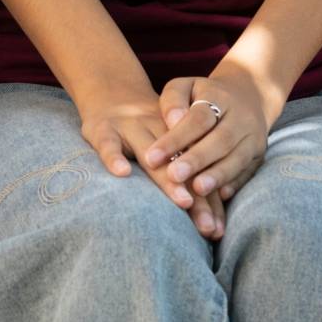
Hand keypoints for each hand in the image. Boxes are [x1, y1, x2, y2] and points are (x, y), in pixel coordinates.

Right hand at [73, 84, 219, 236]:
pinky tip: (122, 172)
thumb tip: (212, 225)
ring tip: (183, 202)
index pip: (197, 172)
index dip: (208, 201)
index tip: (218, 231)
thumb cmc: (143, 131)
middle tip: (208, 228)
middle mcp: (158, 132)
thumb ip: (185, 177)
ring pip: (152, 153)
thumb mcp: (166, 145)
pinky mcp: (103, 128)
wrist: (109, 90)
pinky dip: (114, 157)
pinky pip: (109, 143)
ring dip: (168, 178)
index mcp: (177, 137)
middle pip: (182, 166)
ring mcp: (130, 128)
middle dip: (198, 198)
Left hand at [147, 73, 273, 215]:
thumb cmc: (202, 96)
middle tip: (173, 176)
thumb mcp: (185, 87)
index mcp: (219, 97)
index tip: (152, 157)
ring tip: (197, 190)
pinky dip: (236, 183)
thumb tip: (172, 121)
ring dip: (217, 175)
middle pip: (221, 139)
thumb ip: (173, 100)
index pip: (198, 118)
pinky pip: (250, 171)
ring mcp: (253, 137)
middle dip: (197, 159)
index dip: (176, 138)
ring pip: (238, 158)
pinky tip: (221, 196)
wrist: (246, 96)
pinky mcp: (259, 155)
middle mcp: (241, 117)